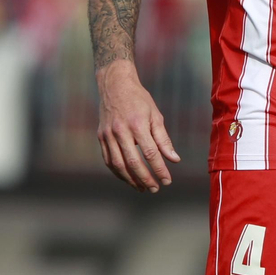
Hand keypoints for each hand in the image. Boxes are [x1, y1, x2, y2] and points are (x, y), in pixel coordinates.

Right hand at [96, 60, 180, 191]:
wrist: (115, 85)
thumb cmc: (139, 100)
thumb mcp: (155, 115)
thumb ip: (164, 139)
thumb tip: (174, 159)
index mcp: (137, 124)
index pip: (150, 153)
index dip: (159, 169)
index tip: (167, 181)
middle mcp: (121, 131)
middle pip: (133, 163)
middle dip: (145, 179)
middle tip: (155, 189)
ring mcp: (108, 135)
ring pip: (118, 165)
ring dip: (131, 180)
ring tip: (142, 188)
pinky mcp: (101, 137)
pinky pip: (108, 160)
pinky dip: (118, 173)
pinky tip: (128, 178)